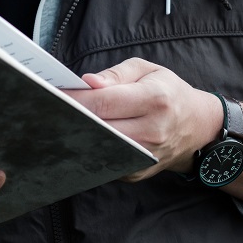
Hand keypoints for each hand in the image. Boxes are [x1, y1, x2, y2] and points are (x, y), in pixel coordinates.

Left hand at [63, 58, 222, 180]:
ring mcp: (145, 156)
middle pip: (99, 128)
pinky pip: (105, 162)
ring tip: (58, 122)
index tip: (51, 93)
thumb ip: (116, 74)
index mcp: (155, 100)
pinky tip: (76, 137)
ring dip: (77, 135)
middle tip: (46, 108)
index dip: (75, 99)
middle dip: (71, 118)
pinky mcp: (137, 172)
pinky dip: (88, 149)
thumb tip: (88, 82)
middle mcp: (152, 131)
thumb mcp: (148, 70)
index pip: (105, 102)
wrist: (197, 127)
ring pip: (99, 148)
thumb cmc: (168, 92)